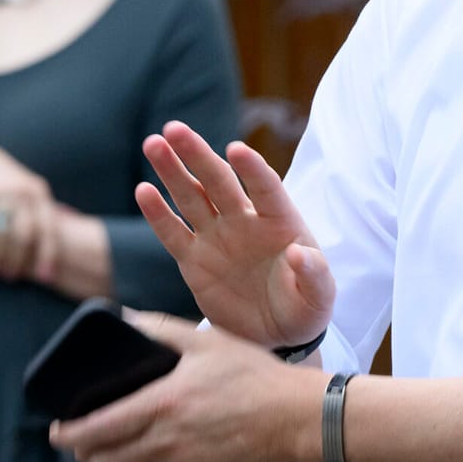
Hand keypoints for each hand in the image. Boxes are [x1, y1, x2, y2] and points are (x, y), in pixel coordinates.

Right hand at [0, 134, 59, 281]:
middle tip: (14, 276)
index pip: (48, 228)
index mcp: (38, 191)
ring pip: (2, 236)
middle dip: (20, 260)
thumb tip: (48, 247)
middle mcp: (21, 192)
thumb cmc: (1, 180)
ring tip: (0, 271)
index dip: (48, 254)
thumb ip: (36, 213)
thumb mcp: (25, 189)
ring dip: (1, 258)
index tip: (46, 276)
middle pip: (24, 236)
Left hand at [50, 311, 311, 461]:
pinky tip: (139, 460)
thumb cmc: (254, 376)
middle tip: (78, 441)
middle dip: (82, 453)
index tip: (57, 428)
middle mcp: (165, 440)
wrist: (294, 417)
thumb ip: (162, 331)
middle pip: (102, 461)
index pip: (97, 427)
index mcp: (163, 403)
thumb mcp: (208, 342)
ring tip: (103, 452)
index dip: (68, 433)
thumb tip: (126, 320)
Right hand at [136, 121, 334, 347]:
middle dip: (197, 155)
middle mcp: (245, 220)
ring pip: (191, 197)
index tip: (236, 149)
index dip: (252, 169)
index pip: (265, 188)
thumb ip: (313, 273)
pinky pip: (173, 233)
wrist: (277, 333)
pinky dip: (158, 213)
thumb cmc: (305, 307)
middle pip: (219, 181)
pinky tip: (143, 190)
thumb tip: (298, 252)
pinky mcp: (194, 260)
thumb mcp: (319, 296)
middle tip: (174, 128)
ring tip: (153, 144)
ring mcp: (217, 236)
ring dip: (172, 171)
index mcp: (280, 221)